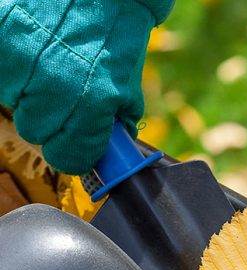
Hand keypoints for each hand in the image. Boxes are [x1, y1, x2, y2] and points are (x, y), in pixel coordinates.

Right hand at [0, 0, 173, 173]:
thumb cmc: (115, 26)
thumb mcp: (127, 79)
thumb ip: (115, 119)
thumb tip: (110, 150)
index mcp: (92, 102)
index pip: (68, 158)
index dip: (74, 151)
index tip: (77, 143)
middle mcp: (53, 86)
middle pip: (36, 131)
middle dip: (51, 117)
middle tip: (63, 89)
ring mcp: (18, 60)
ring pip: (14, 102)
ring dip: (27, 89)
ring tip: (46, 60)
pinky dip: (10, 67)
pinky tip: (28, 50)